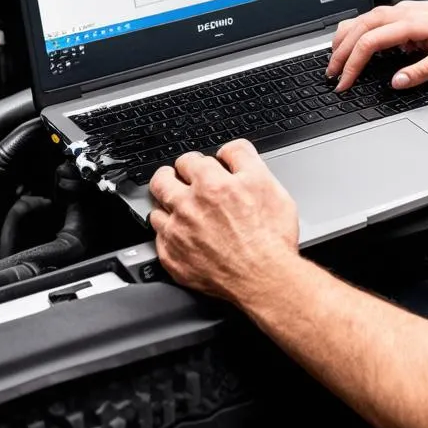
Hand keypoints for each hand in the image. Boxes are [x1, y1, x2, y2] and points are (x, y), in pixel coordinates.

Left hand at [148, 141, 299, 302]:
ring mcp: (178, 234)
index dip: (197, 162)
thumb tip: (230, 150)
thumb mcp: (269, 183)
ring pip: (156, 210)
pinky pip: (159, 240)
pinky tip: (182, 235)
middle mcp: (188, 206)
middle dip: (170, 176)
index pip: (189, 159)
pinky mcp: (173, 258)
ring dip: (167, 207)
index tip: (200, 168)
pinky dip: (169, 235)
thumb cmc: (270, 236)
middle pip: (162, 180)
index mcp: (211, 184)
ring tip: (180, 210)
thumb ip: (244, 157)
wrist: (265, 278)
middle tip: (179, 181)